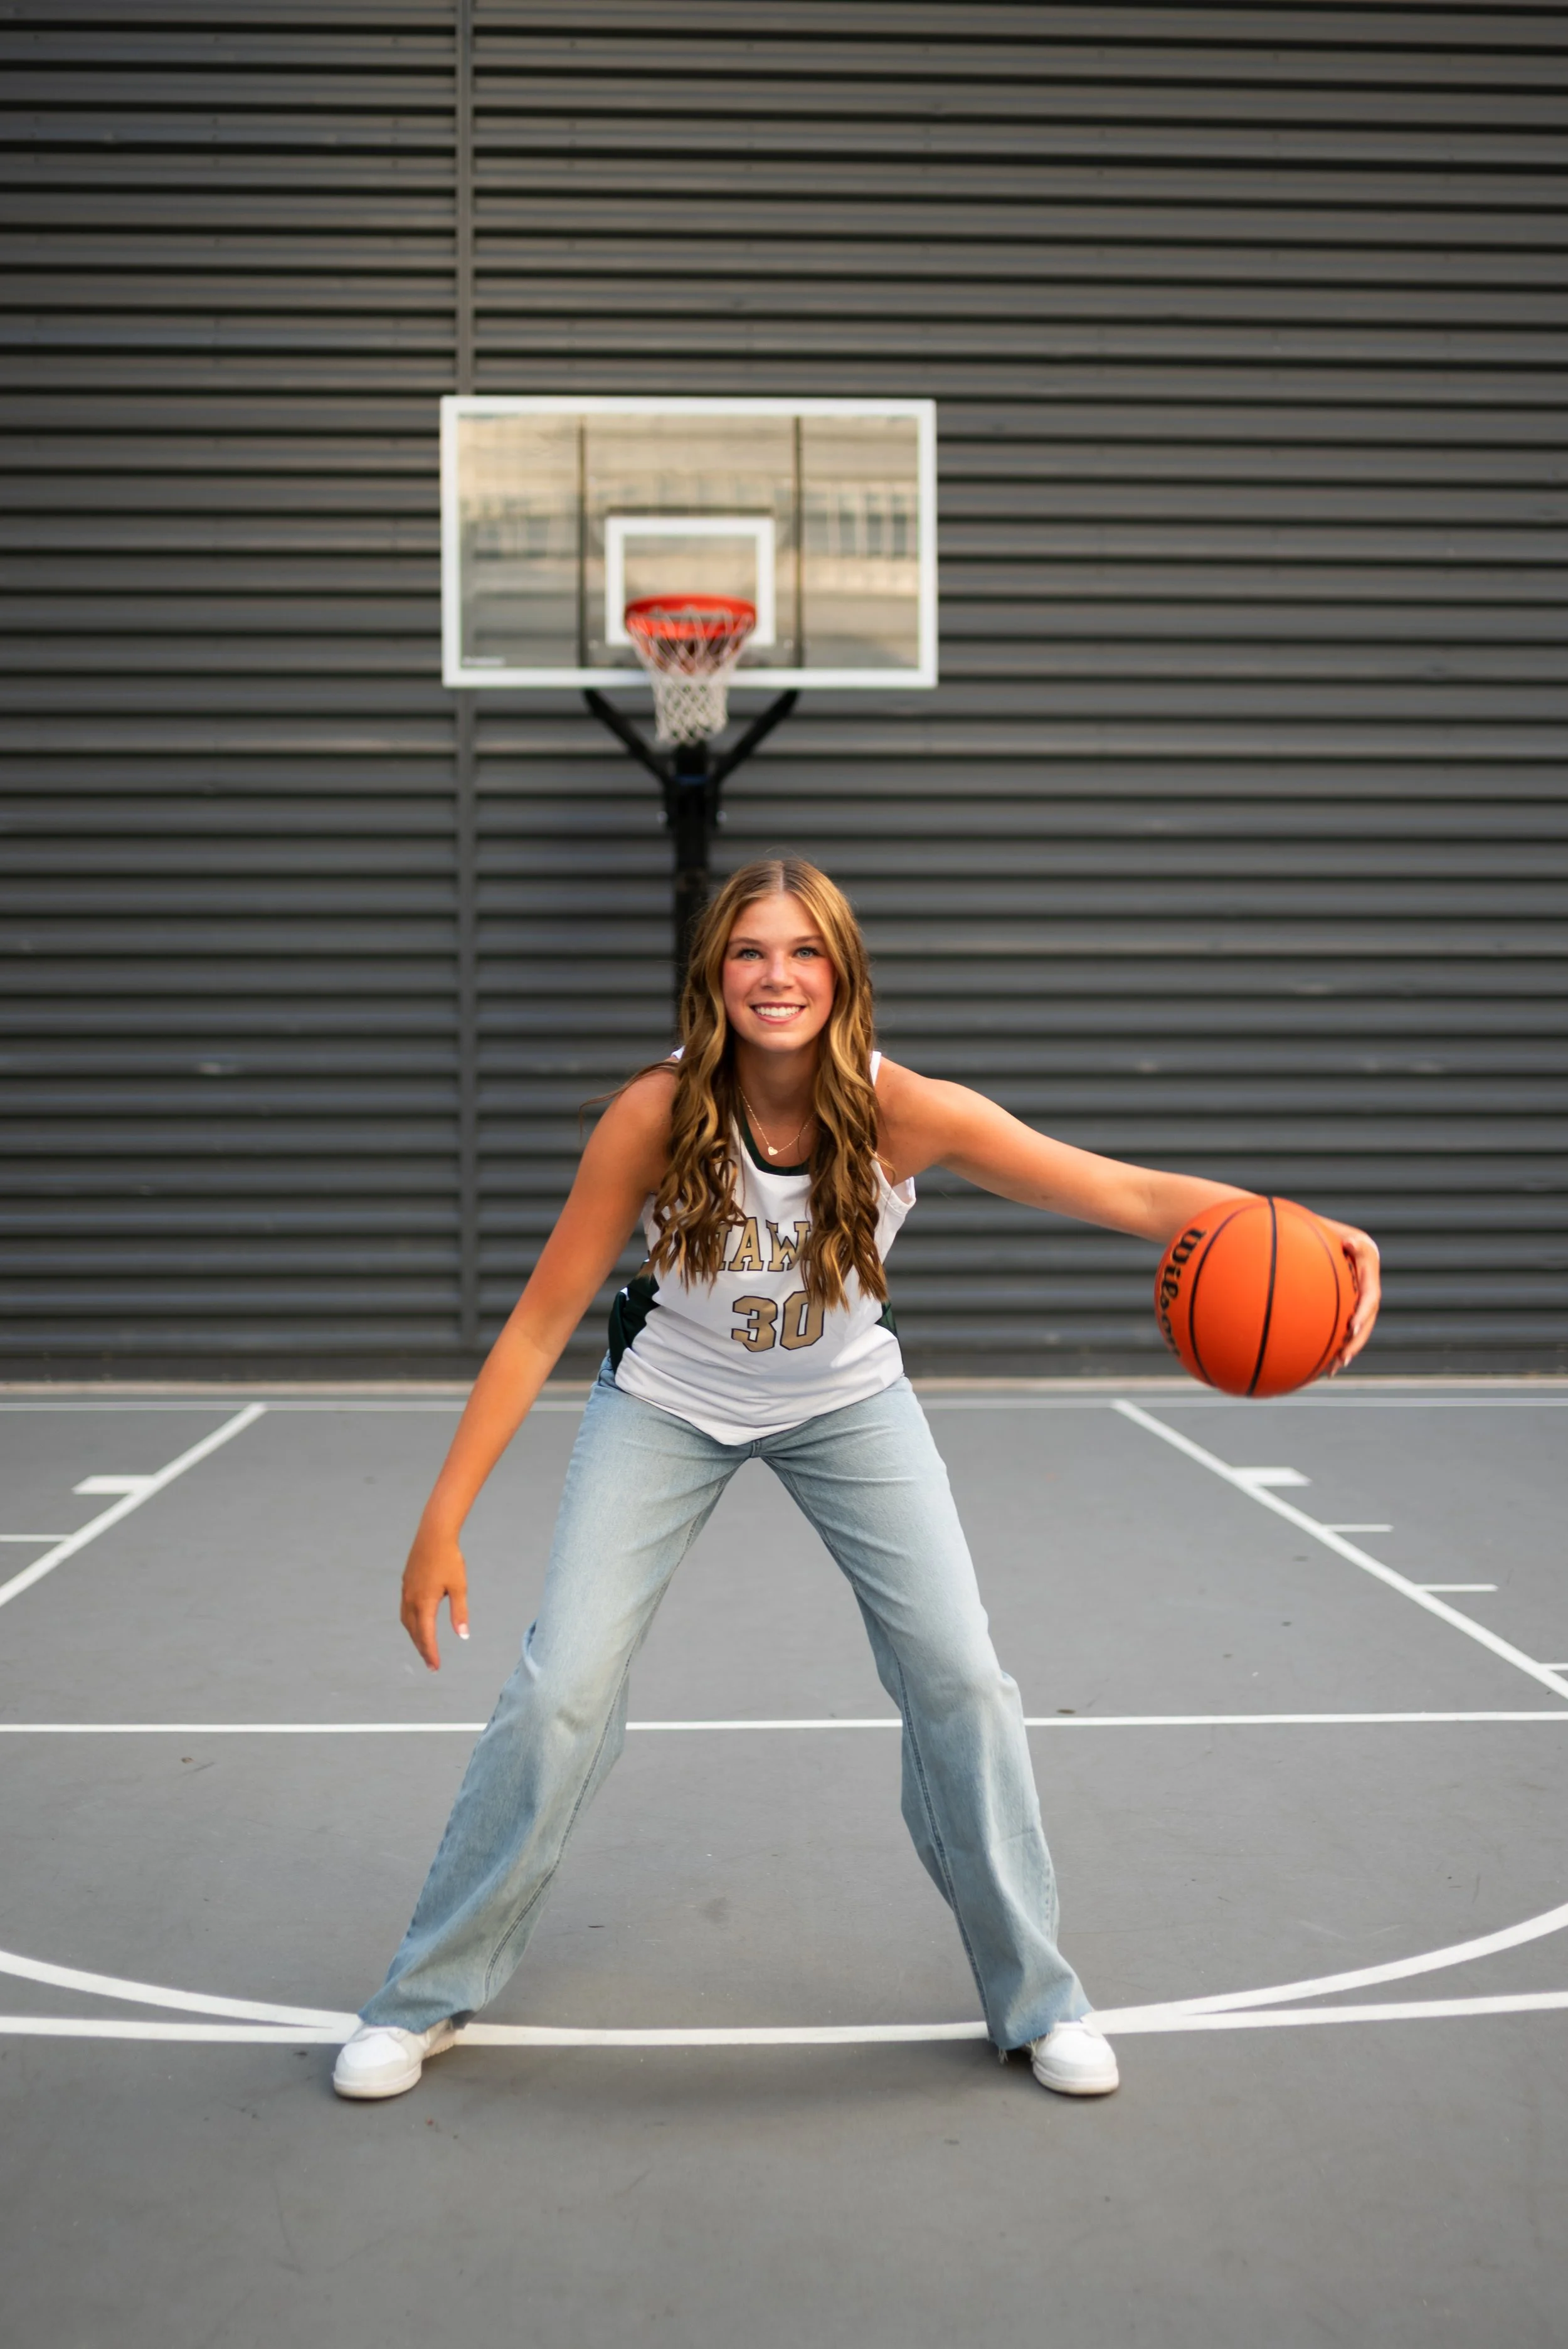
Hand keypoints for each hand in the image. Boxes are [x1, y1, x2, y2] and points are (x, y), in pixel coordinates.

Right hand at [400, 1519, 469, 1670]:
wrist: (433, 1535)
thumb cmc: (449, 1560)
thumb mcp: (459, 1587)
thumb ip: (459, 1613)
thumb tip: (463, 1636)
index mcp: (425, 1603)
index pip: (426, 1635)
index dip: (431, 1653)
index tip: (435, 1667)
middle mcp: (411, 1599)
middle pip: (415, 1632)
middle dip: (422, 1649)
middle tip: (431, 1665)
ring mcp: (406, 1591)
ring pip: (407, 1622)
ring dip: (415, 1637)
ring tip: (424, 1648)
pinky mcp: (406, 1583)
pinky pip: (405, 1610)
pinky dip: (411, 1623)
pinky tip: (418, 1624)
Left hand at [1320, 1218, 1380, 1373]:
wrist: (1311, 1227)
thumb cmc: (1316, 1225)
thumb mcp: (1328, 1228)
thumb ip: (1341, 1239)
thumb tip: (1352, 1243)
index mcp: (1366, 1264)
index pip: (1370, 1296)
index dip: (1363, 1314)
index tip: (1351, 1329)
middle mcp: (1365, 1280)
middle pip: (1367, 1318)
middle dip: (1356, 1340)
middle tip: (1343, 1357)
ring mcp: (1356, 1291)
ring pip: (1357, 1326)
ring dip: (1347, 1347)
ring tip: (1333, 1367)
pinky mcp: (1345, 1299)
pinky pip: (1343, 1324)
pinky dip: (1336, 1343)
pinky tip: (1323, 1363)